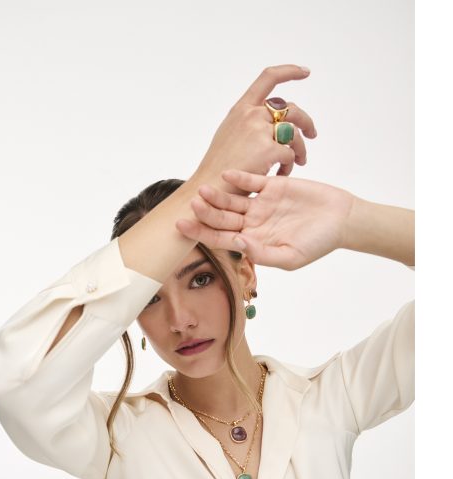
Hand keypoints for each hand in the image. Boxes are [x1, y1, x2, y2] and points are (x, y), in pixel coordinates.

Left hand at [176, 170, 354, 270]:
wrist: (341, 219)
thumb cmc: (319, 243)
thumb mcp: (291, 256)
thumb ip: (263, 253)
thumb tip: (238, 245)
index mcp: (253, 242)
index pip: (221, 239)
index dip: (201, 234)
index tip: (183, 227)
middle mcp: (252, 223)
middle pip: (222, 218)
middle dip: (205, 214)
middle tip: (191, 206)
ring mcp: (261, 204)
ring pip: (233, 199)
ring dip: (217, 196)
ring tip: (203, 191)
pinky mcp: (272, 186)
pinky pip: (251, 181)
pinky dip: (239, 178)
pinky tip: (227, 175)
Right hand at [191, 65, 316, 192]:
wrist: (210, 187)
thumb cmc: (219, 167)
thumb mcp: (228, 133)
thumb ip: (246, 122)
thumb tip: (266, 122)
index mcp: (241, 108)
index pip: (268, 78)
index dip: (289, 71)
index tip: (305, 72)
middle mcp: (251, 115)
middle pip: (291, 109)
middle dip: (306, 122)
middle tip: (312, 134)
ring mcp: (259, 131)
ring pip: (294, 132)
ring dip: (302, 147)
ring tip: (300, 161)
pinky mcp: (268, 150)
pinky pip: (290, 154)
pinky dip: (290, 165)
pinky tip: (282, 175)